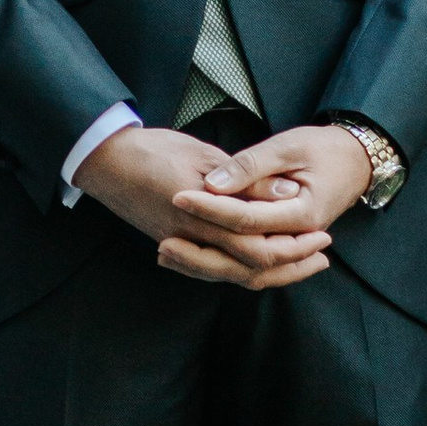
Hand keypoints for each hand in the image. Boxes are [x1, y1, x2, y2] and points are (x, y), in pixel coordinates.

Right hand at [79, 121, 355, 293]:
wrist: (104, 161)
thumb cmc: (153, 150)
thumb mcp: (205, 155)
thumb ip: (247, 178)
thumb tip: (289, 191)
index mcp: (202, 214)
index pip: (256, 246)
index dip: (293, 246)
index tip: (322, 236)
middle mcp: (191, 238)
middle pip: (249, 269)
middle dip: (290, 266)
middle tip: (321, 256)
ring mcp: (180, 245)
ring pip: (230, 275)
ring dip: (270, 273)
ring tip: (300, 263)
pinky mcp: (172, 243)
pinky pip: (210, 270)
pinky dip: (238, 271)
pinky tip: (256, 264)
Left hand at [162, 122, 373, 291]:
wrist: (356, 160)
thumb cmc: (324, 149)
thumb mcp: (289, 147)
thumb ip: (252, 167)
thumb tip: (215, 184)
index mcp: (302, 213)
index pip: (247, 219)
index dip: (210, 208)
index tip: (178, 196)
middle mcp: (298, 237)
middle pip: (244, 259)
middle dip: (201, 254)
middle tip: (162, 245)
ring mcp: (292, 245)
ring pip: (247, 271)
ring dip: (207, 267)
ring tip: (168, 255)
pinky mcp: (282, 243)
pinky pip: (252, 266)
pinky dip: (221, 265)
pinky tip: (188, 259)